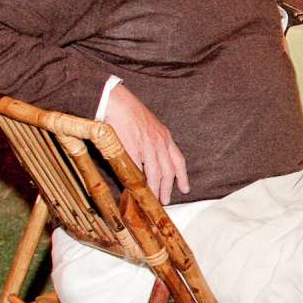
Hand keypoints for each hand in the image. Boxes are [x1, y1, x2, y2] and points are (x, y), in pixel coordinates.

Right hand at [103, 82, 189, 204]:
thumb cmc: (129, 111)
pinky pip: (138, 171)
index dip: (183, 176)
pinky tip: (136, 190)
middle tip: (166, 200)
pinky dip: (138, 183)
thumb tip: (149, 157)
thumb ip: (152, 140)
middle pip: (169, 171)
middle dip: (168, 188)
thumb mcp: (148, 124)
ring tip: (154, 199)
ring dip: (156, 189)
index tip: (185, 188)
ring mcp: (147, 146)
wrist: (116, 102)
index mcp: (164, 136)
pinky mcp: (133, 149)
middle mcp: (159, 142)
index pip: (178, 160)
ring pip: (156, 174)